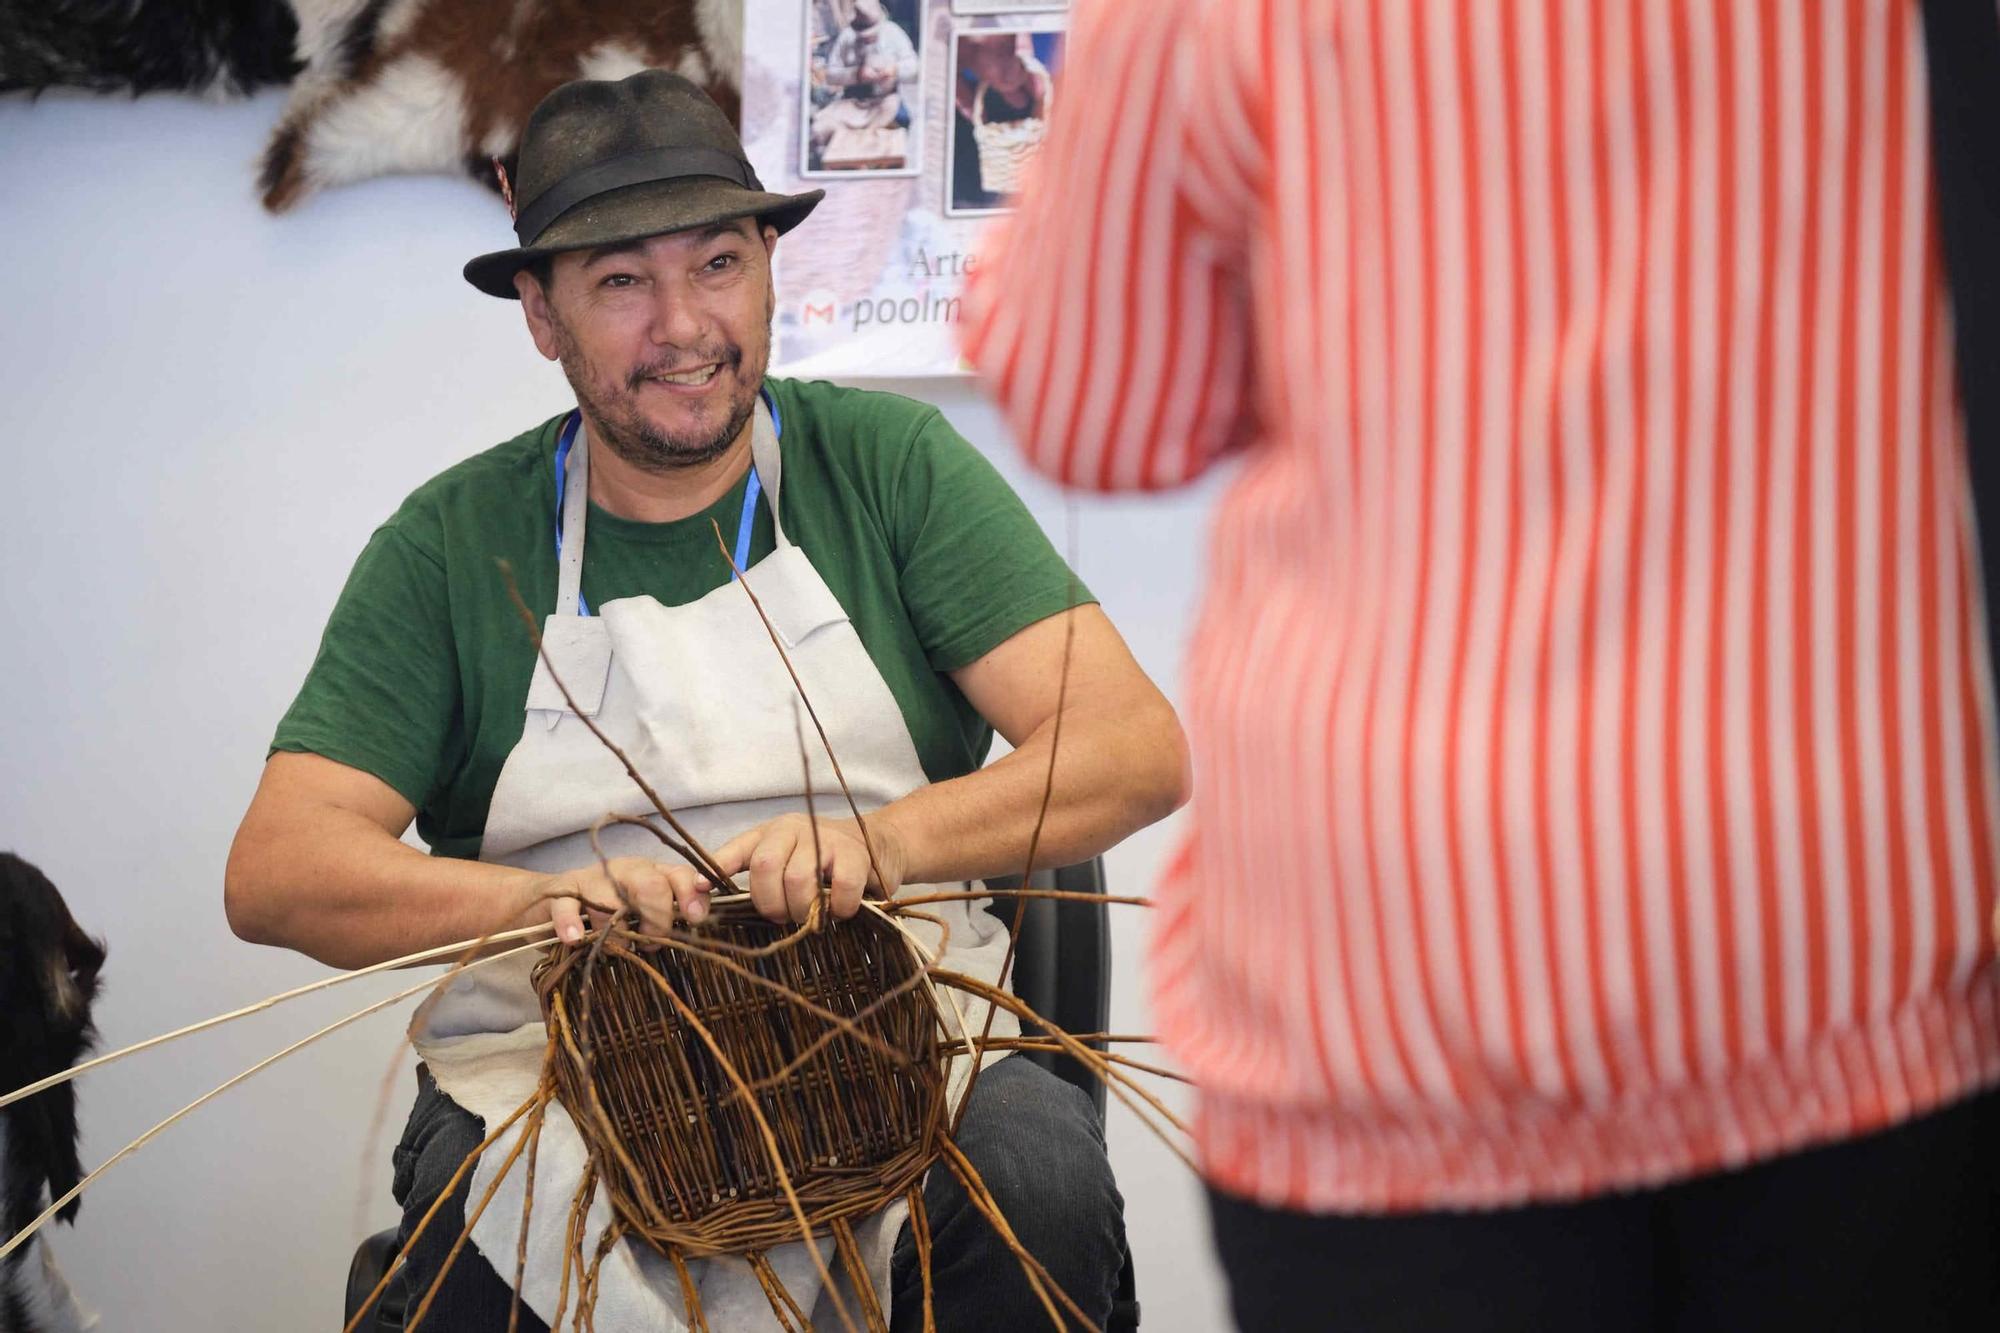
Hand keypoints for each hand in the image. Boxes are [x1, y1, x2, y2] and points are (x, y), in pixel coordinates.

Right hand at [538, 855, 712, 942]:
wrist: (551, 898)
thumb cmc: (608, 910)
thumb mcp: (643, 912)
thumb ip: (670, 915)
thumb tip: (697, 923)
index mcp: (652, 873)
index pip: (680, 875)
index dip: (692, 896)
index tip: (695, 919)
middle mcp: (625, 870)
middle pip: (651, 885)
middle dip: (657, 919)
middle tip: (651, 941)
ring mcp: (593, 878)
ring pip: (611, 901)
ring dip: (616, 933)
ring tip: (615, 948)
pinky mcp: (561, 891)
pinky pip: (568, 905)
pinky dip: (571, 923)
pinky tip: (575, 939)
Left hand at [713, 814, 906, 924]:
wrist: (881, 843)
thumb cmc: (824, 861)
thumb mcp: (786, 860)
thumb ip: (753, 875)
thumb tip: (700, 892)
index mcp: (770, 833)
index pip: (736, 849)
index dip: (715, 869)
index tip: (698, 890)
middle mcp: (793, 829)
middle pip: (765, 868)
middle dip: (771, 903)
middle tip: (785, 915)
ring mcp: (826, 839)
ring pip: (798, 879)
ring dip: (802, 909)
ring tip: (812, 914)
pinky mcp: (855, 854)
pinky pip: (838, 888)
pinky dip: (837, 909)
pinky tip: (840, 910)